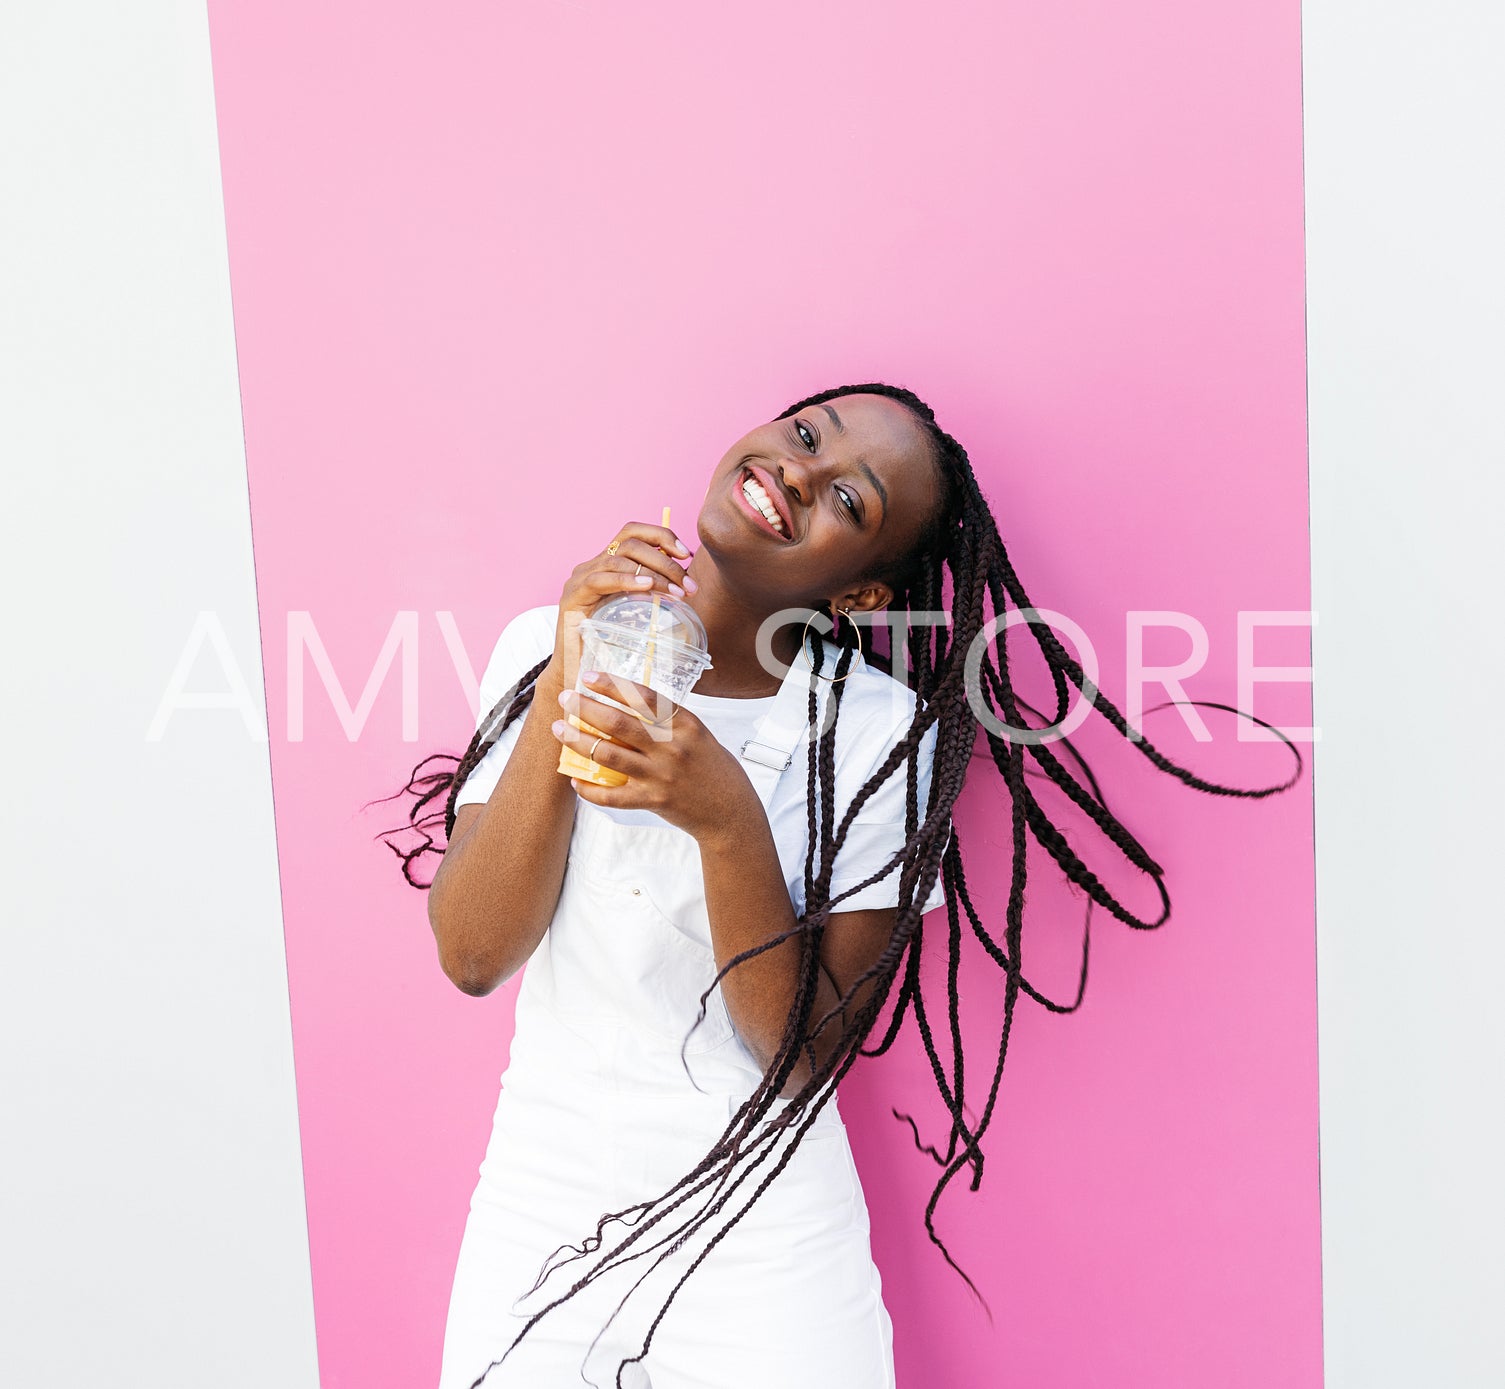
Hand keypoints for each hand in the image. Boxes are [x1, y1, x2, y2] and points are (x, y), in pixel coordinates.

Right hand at [548, 522, 697, 690]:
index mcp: (608, 564)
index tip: (687, 555)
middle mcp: (592, 565)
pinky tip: (646, 587)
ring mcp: (579, 579)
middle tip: (688, 586)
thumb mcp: (636, 611)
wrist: (577, 669)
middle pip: (630, 543)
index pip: (633, 532)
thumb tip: (686, 584)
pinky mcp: (572, 596)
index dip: (662, 536)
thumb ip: (653, 593)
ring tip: (674, 593)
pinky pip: (599, 580)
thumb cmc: (609, 643)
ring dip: (654, 573)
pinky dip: (626, 581)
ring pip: (619, 559)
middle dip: (665, 561)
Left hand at [549, 670, 759, 841]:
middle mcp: (671, 747)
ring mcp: (660, 775)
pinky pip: (612, 796)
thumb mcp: (697, 735)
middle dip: (585, 707)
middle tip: (565, 699)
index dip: (611, 685)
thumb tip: (627, 705)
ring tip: (560, 730)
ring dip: (577, 741)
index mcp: (685, 724)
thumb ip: (667, 722)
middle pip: (618, 722)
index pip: (642, 696)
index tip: (588, 676)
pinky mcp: (653, 801)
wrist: (730, 812)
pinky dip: (589, 789)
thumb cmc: (713, 768)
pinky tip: (575, 780)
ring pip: (608, 754)